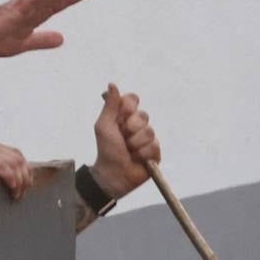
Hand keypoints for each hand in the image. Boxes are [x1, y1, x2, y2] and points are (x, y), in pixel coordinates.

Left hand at [90, 84, 160, 198]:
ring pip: (149, 132)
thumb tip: (112, 84)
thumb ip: (110, 105)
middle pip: (143, 115)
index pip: (133, 99)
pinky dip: (142, 154)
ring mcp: (148, 139)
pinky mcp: (155, 152)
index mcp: (125, 116)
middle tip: (122, 138)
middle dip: (130, 128)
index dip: (127, 108)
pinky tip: (136, 159)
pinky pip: (154, 147)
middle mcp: (138, 125)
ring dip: (135, 144)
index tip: (119, 118)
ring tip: (128, 151)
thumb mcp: (104, 126)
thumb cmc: (106, 150)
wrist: (113, 174)